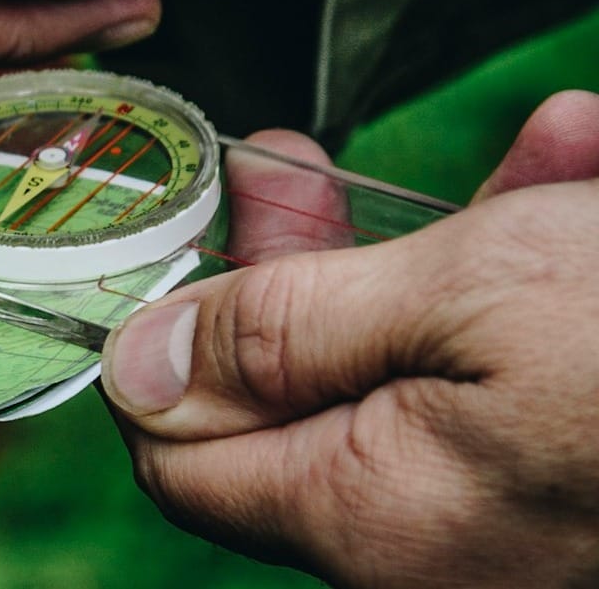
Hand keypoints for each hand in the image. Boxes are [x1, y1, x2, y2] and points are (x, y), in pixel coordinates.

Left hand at [103, 91, 598, 585]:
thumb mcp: (463, 298)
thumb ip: (285, 334)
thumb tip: (137, 365)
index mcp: (364, 515)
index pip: (175, 451)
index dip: (156, 338)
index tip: (178, 230)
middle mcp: (421, 547)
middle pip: (290, 394)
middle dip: (297, 260)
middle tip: (294, 165)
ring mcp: (499, 520)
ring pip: (416, 368)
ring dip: (448, 248)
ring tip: (529, 146)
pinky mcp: (573, 473)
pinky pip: (513, 381)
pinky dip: (531, 282)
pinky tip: (576, 172)